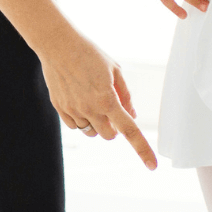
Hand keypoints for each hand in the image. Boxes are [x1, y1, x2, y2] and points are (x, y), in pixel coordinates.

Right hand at [39, 27, 157, 169]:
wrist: (59, 46)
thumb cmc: (90, 55)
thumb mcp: (115, 70)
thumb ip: (125, 95)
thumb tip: (131, 114)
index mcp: (108, 99)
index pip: (129, 130)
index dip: (142, 149)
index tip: (152, 166)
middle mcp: (90, 109)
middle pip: (109, 135)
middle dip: (114, 127)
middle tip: (111, 107)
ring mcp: (73, 111)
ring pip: (91, 132)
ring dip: (97, 122)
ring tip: (92, 97)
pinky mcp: (60, 110)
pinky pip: (75, 125)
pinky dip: (81, 119)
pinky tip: (79, 98)